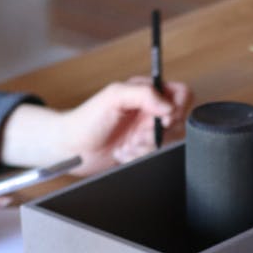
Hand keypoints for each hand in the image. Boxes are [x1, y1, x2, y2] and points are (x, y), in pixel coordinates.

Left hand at [0, 77, 192, 174]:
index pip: (181, 94)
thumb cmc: (85, 119)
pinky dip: (139, 158)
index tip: (162, 118)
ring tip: (126, 145)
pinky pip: (157, 157)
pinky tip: (123, 153)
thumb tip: (169, 106)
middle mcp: (149, 112)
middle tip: (137, 134)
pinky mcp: (144, 151)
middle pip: (178, 122)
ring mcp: (148, 133)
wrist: (72, 148)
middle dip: (156, 133)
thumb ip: (143, 94)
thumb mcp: (113, 96)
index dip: (178, 107)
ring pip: (168, 143)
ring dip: (146, 147)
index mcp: (146, 93)